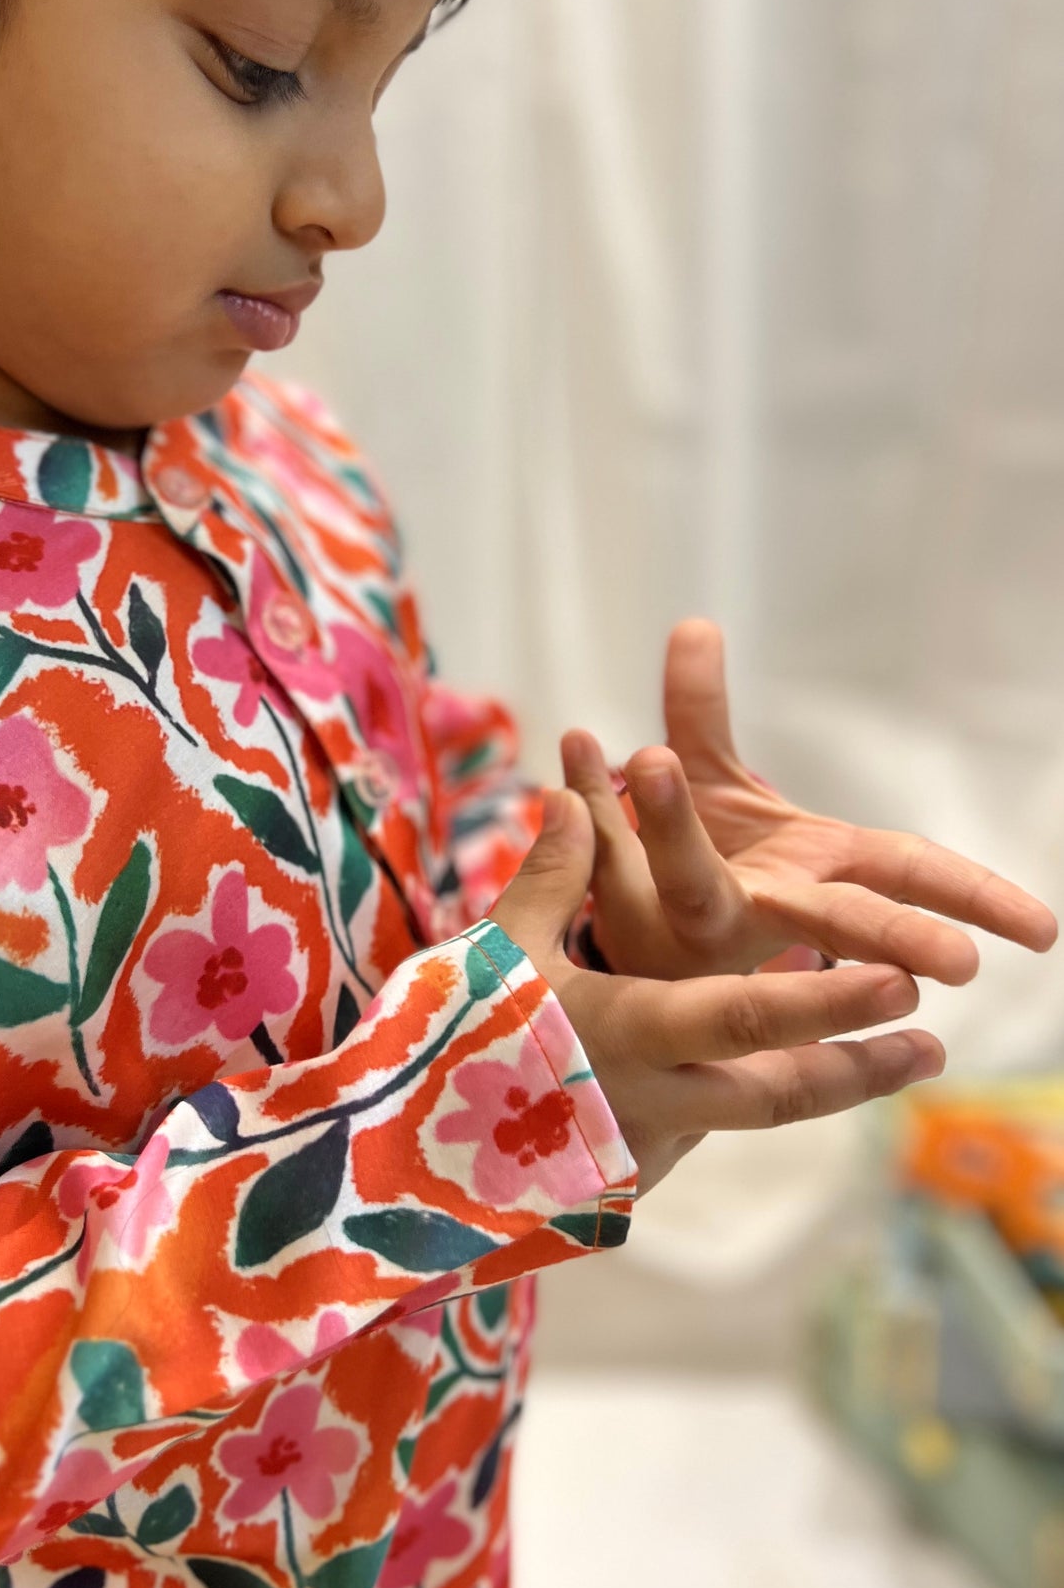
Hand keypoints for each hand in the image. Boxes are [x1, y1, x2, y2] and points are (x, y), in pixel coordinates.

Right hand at [490, 787, 942, 1194]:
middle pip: (776, 1091)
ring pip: (757, 1114)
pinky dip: (760, 1093)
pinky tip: (803, 1070)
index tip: (895, 983)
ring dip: (834, 1086)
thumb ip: (552, 874)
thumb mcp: (496, 949)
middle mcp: (648, 1095)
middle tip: (930, 1042)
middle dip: (858, 1067)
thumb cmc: (450, 1041)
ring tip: (908, 1056)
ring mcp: (645, 1140)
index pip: (741, 1019)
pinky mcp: (634, 1163)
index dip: (824, 1006)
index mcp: (620, 1031)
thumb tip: (579, 795)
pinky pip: (712, 1123)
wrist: (407, 1160)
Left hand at [565, 618, 1057, 981]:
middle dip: (891, 936)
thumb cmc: (698, 867)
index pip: (911, 877)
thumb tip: (694, 622)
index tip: (1042, 932)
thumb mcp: (716, 788)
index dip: (973, 898)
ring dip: (679, 826)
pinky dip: (589, 803)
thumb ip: (703, 712)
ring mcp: (698, 923)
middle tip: (954, 965)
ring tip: (658, 757)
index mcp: (817, 872)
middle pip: (837, 918)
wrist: (614, 945)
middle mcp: (765, 905)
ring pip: (698, 885)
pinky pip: (607, 860)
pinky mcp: (633, 925)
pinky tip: (571, 746)